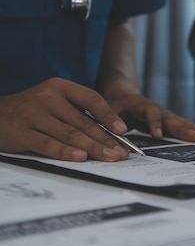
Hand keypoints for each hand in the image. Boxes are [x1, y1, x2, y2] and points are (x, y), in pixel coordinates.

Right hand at [0, 78, 130, 161]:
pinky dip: (65, 152)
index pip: (91, 98)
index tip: (123, 130)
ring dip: (92, 147)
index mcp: (60, 87)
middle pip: (83, 121)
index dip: (109, 115)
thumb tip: (112, 134)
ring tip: (109, 157)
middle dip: (105, 139)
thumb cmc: (33, 112)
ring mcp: (33, 114)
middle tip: (121, 153)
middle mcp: (47, 98)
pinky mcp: (21, 132)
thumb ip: (78, 113)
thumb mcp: (55, 103)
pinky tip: (81, 157)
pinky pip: (47, 144)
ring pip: (69, 134)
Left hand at [105, 93, 194, 142]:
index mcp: (139, 104)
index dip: (155, 123)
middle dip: (182, 129)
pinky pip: (181, 125)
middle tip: (194, 138)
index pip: (150, 112)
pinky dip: (192, 130)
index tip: (158, 136)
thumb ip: (110, 123)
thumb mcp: (105, 111)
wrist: (122, 95)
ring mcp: (164, 114)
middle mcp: (156, 108)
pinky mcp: (167, 121)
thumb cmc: (112, 105)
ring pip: (178, 122)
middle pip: (170, 118)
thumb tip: (118, 137)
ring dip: (191, 130)